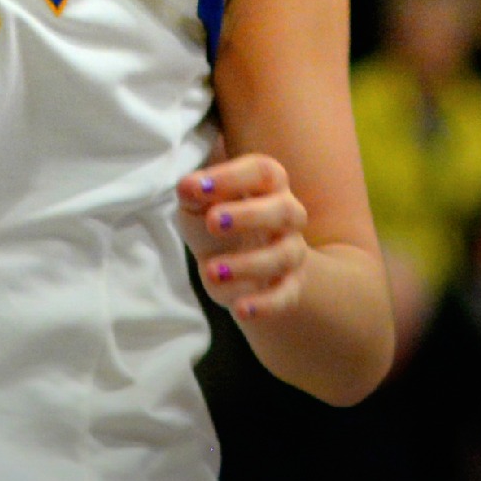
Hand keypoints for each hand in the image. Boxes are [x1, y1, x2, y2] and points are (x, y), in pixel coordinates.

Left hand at [176, 155, 314, 318]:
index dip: (231, 177)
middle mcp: (287, 214)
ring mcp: (291, 251)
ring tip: (211, 271)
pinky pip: (286, 295)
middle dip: (248, 216)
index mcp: (268, 184)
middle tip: (212, 223)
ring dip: (248, 264)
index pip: (262, 171)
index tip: (196, 187)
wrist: (232, 265)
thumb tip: (188, 187)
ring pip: (283, 255)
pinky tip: (240, 308)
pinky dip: (265, 304)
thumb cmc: (215, 221)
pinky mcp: (290, 286)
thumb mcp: (198, 204)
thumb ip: (194, 192)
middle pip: (284, 210)